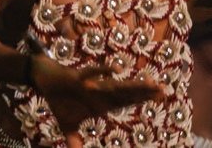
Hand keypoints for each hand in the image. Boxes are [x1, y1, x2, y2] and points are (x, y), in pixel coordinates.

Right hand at [29, 56, 164, 134]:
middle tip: (165, 90)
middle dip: (145, 92)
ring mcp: (91, 84)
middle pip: (127, 93)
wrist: (46, 81)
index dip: (143, 99)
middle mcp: (100, 92)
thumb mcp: (68, 127)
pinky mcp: (78, 77)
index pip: (126, 101)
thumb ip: (74, 142)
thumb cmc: (60, 101)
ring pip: (115, 85)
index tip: (162, 96)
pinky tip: (117, 70)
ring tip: (150, 83)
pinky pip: (92, 73)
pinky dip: (103, 72)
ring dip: (132, 85)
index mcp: (101, 103)